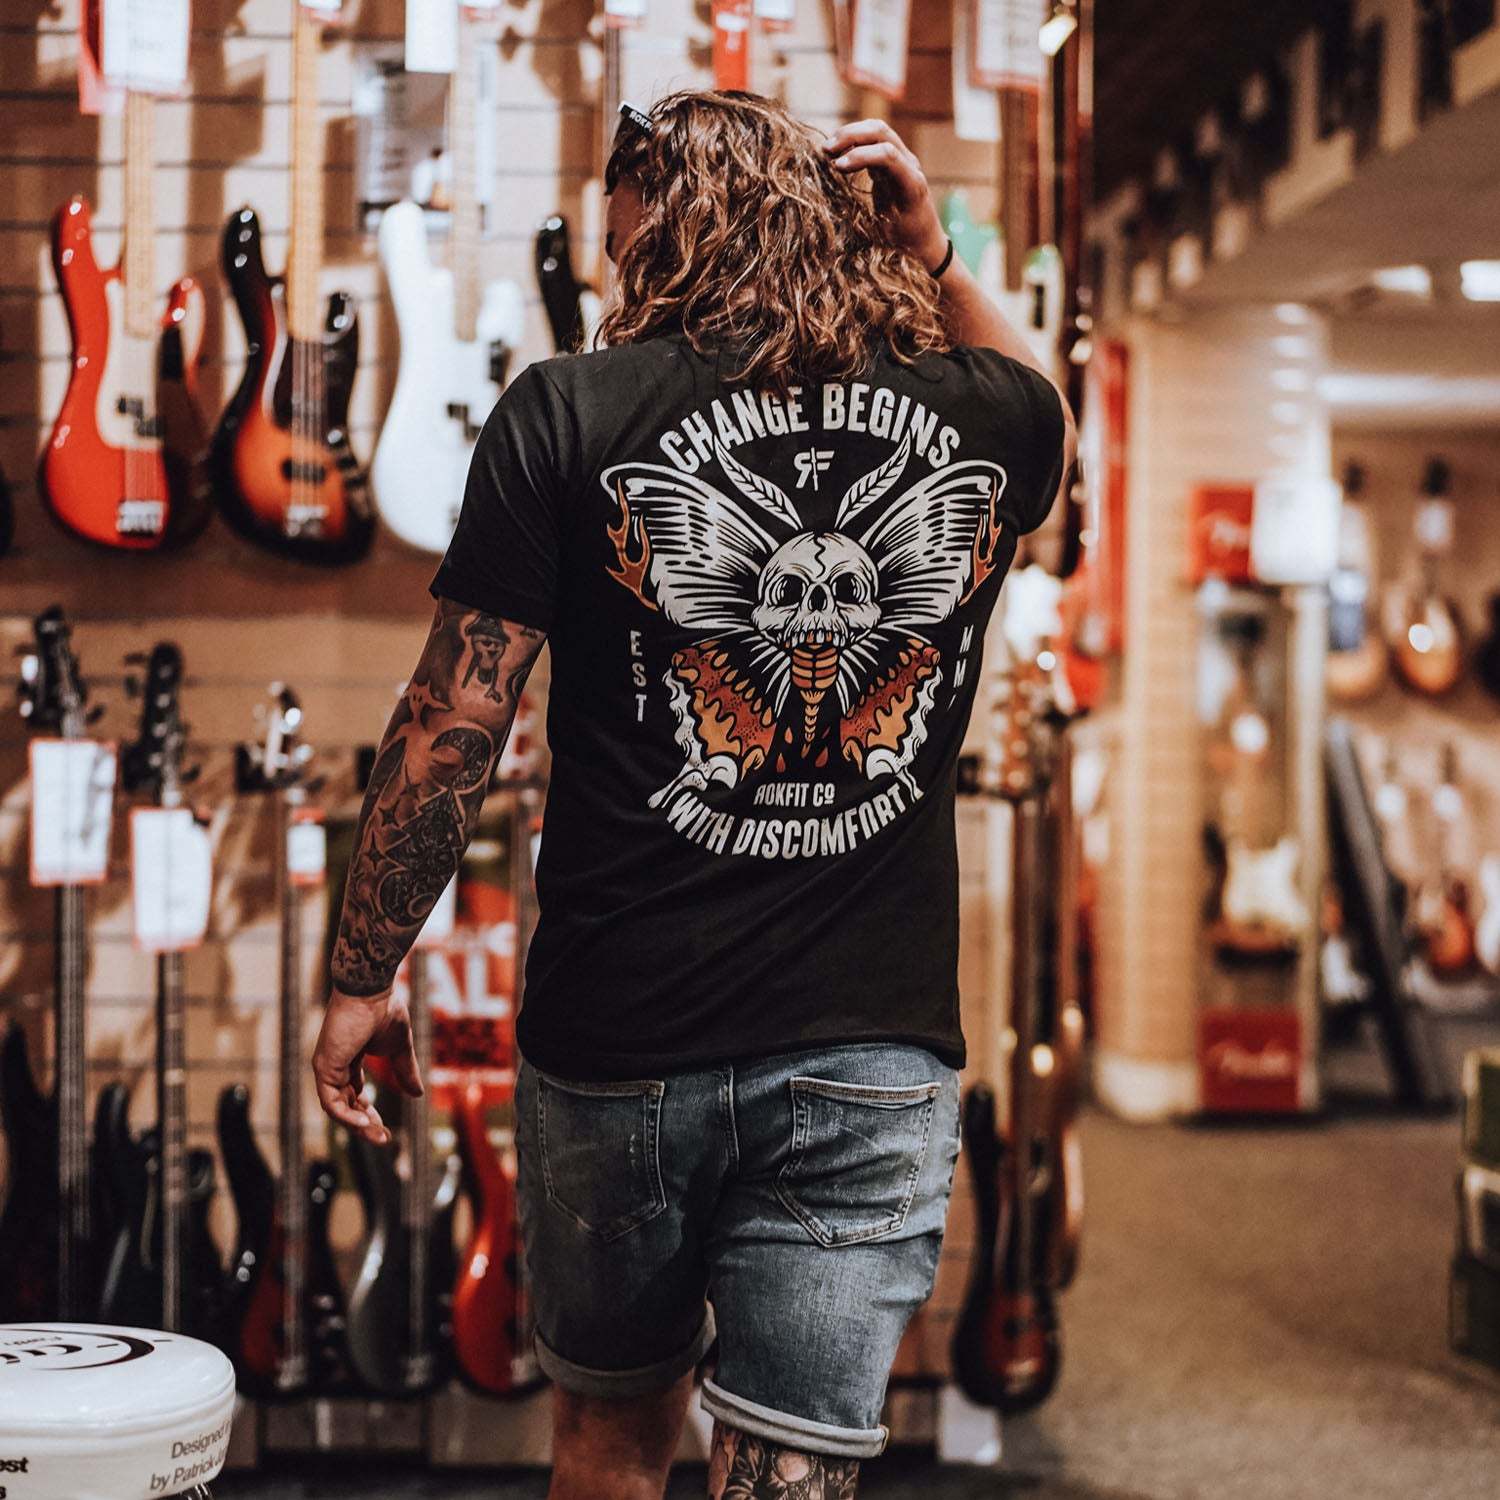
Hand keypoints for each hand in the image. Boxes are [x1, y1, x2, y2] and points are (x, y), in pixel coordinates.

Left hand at [311, 988, 423, 1146]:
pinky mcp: (324, 1067)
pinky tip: (365, 1121)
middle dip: (365, 1124)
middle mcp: (334, 1066)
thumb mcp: (399, 1048)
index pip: (355, 1095)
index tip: (386, 1128)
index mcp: (349, 1060)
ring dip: (357, 1125)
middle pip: (346, 1105)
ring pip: (338, 1108)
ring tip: (378, 1135)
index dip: (370, 1112)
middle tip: (383, 1139)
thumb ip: (405, 1071)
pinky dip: (347, 1115)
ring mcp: (327, 1067)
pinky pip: (332, 1102)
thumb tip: (418, 1094)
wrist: (371, 991)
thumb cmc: (384, 1010)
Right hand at [823, 119, 948, 271]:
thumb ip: (866, 220)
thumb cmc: (905, 243)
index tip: (836, 167)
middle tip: (825, 151)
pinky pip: (875, 139)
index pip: (887, 155)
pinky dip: (855, 140)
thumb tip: (832, 213)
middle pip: (881, 132)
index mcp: (911, 185)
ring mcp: (904, 158)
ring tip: (828, 148)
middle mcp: (910, 165)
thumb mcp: (885, 235)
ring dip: (851, 133)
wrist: (925, 239)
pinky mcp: (895, 159)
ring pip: (878, 130)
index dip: (859, 156)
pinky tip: (838, 152)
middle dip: (851, 135)